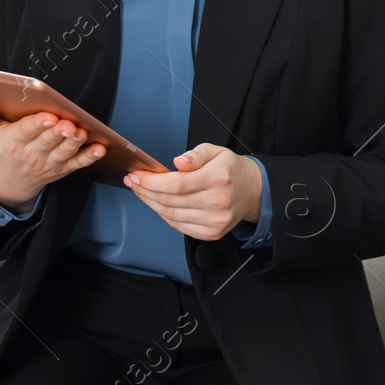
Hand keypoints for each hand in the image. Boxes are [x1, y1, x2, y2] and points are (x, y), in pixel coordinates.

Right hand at [0, 93, 106, 213]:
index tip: (48, 116)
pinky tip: (100, 148)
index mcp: (12, 141)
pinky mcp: (62, 168)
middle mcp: (32, 153)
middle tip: (68, 124)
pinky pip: (78, 164)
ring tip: (81, 132)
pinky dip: (89, 157)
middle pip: (48, 141)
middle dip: (58, 132)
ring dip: (74, 143)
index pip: (25, 131)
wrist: (6, 182)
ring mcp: (48, 162)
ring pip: (64, 152)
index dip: (37, 124)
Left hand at [124, 144, 261, 241]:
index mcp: (219, 177)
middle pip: (170, 201)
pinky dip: (165, 216)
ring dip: (151, 204)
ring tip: (141, 192)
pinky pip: (179, 226)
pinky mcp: (213, 233)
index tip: (136, 175)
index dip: (151, 181)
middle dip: (145, 191)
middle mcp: (218, 201)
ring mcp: (216, 221)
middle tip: (133, 182)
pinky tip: (158, 205)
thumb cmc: (230, 169)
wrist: (252, 191)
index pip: (176, 184)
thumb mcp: (216, 151)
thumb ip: (196, 154)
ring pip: (171, 215)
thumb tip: (179, 162)